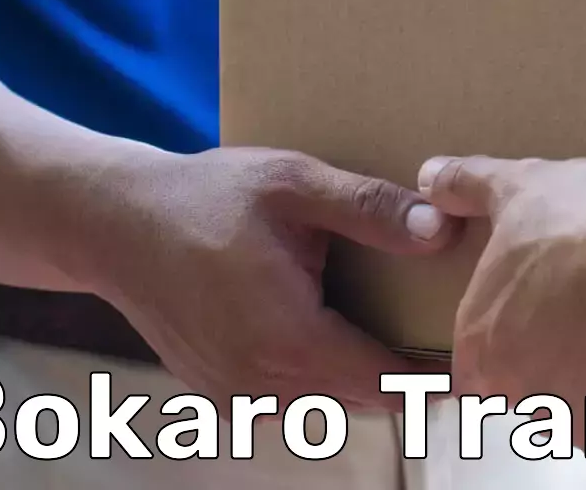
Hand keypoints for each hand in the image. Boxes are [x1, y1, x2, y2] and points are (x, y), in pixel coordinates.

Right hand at [62, 145, 456, 412]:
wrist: (113, 222)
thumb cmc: (206, 196)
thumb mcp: (294, 183)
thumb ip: (369, 208)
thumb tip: (441, 228)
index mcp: (289, 338)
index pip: (383, 383)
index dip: (431, 380)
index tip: (472, 362)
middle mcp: (261, 383)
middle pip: (358, 397)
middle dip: (403, 378)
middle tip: (448, 345)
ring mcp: (235, 394)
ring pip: (322, 401)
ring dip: (358, 377)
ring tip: (399, 337)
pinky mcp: (217, 392)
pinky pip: (286, 397)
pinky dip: (314, 375)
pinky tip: (330, 331)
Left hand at [417, 155, 585, 455]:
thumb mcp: (524, 186)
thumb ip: (470, 186)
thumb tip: (432, 176)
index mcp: (481, 343)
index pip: (478, 362)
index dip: (512, 336)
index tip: (545, 310)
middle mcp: (518, 393)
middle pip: (534, 386)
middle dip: (564, 357)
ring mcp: (576, 419)